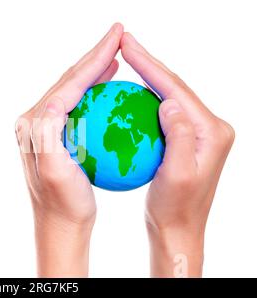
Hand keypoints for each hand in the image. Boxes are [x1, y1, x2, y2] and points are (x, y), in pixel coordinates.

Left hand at [15, 23, 122, 276]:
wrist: (60, 224)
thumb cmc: (63, 202)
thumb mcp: (54, 169)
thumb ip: (47, 133)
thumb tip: (53, 101)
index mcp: (34, 123)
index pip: (67, 84)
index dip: (92, 59)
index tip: (115, 38)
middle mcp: (33, 120)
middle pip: (67, 80)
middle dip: (93, 56)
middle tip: (117, 35)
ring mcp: (43, 127)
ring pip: (71, 89)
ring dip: (92, 70)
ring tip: (113, 56)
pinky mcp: (54, 135)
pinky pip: (76, 104)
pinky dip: (92, 90)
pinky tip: (107, 87)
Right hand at [121, 33, 234, 276]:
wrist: (179, 228)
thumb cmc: (176, 208)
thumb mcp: (178, 176)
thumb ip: (181, 137)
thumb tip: (169, 101)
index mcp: (212, 131)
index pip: (177, 90)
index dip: (150, 65)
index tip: (127, 45)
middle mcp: (210, 127)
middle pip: (175, 86)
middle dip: (149, 62)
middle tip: (124, 42)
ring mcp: (199, 132)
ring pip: (169, 95)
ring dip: (148, 76)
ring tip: (125, 58)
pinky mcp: (187, 139)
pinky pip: (163, 112)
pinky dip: (145, 99)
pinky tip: (127, 94)